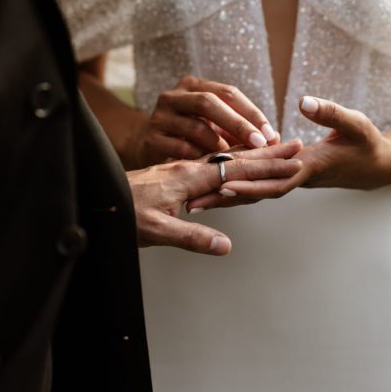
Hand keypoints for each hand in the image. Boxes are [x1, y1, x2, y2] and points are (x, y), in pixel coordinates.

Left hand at [128, 141, 302, 254]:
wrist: (94, 198)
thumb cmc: (119, 213)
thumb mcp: (154, 231)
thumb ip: (191, 237)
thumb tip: (225, 246)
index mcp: (187, 177)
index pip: (236, 168)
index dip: (267, 164)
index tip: (293, 158)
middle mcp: (187, 168)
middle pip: (236, 158)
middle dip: (268, 153)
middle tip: (296, 146)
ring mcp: (180, 169)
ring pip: (225, 159)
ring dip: (253, 155)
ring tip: (277, 151)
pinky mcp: (173, 174)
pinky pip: (211, 164)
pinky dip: (231, 162)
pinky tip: (235, 163)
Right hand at [131, 76, 278, 166]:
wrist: (147, 146)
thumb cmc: (189, 135)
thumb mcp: (213, 125)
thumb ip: (238, 128)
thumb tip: (275, 139)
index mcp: (193, 86)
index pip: (228, 93)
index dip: (251, 113)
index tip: (271, 134)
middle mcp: (174, 96)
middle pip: (210, 103)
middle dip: (238, 124)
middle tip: (260, 143)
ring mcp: (159, 117)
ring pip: (196, 127)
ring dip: (221, 145)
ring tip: (239, 159)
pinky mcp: (151, 140)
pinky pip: (181, 149)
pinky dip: (201, 159)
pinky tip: (215, 169)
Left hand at [202, 97, 390, 203]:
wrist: (377, 166)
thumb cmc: (368, 143)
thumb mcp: (355, 123)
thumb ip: (330, 112)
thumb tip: (303, 101)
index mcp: (309, 167)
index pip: (275, 180)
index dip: (249, 184)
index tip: (222, 185)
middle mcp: (294, 178)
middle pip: (255, 193)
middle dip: (224, 198)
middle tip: (191, 204)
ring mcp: (289, 179)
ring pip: (253, 191)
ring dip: (224, 197)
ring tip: (191, 203)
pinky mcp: (286, 174)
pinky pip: (257, 182)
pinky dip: (235, 186)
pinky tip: (211, 184)